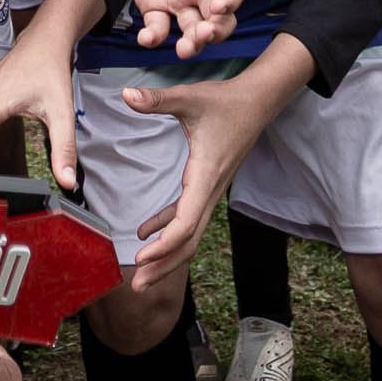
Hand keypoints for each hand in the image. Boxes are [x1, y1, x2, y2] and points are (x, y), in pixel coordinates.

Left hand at [108, 0, 239, 55]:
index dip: (230, 1)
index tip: (218, 6)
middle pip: (219, 19)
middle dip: (216, 31)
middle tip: (203, 34)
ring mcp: (177, 1)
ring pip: (193, 30)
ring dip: (193, 43)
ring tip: (184, 50)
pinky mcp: (154, 7)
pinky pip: (159, 28)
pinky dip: (155, 37)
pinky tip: (147, 38)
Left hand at [123, 75, 266, 289]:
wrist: (256, 103)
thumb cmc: (224, 101)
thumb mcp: (188, 97)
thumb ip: (156, 99)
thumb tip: (125, 93)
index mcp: (204, 177)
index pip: (185, 224)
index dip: (164, 246)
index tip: (141, 258)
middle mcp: (209, 191)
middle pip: (188, 241)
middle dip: (164, 266)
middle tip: (137, 287)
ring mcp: (210, 191)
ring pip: (189, 233)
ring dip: (166, 254)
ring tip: (141, 273)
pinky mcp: (206, 185)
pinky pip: (187, 216)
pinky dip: (167, 229)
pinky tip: (146, 233)